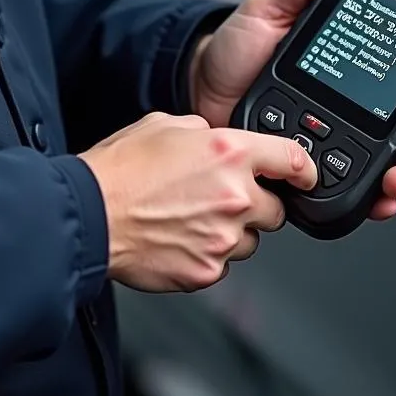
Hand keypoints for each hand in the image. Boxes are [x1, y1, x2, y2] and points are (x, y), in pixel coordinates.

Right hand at [78, 112, 316, 292]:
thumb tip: (219, 141)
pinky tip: (180, 239)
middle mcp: (235, 196)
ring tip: (191, 220)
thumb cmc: (120, 170)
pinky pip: (223, 264)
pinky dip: (207, 255)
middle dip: (256, 205)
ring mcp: (223, 238)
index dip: (306, 170)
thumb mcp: (166, 125)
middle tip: (220, 199)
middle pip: (276, 210)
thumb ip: (206, 133)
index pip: (293, 160)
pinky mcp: (206, 270)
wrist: (88, 214)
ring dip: (231, 232)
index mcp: (229, 153)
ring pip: (249, 241)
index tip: (307, 177)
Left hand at [189, 0, 395, 220]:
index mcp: (356, 65)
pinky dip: (374, 197)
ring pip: (392, 160)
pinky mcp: (318, 168)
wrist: (201, 88)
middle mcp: (356, 104)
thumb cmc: (237, 50)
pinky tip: (380, 197)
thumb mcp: (268, 11)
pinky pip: (355, 185)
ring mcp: (340, 138)